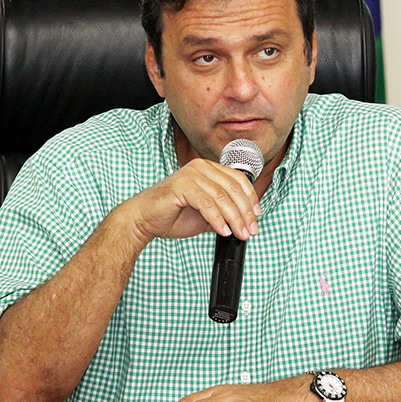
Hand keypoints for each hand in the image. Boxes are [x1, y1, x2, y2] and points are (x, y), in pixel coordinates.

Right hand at [126, 159, 260, 243]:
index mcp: (208, 169)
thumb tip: (245, 222)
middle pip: (233, 188)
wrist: (144, 220)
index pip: (238, 180)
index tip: (257, 216)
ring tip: (240, 234)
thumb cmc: (171, 215)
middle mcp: (200, 167)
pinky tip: (223, 231)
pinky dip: (217, 219)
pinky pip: (206, 203)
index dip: (251, 198)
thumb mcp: (205, 214)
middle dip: (245, 212)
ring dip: (235, 218)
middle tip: (251, 230)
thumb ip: (223, 212)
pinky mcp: (181, 186)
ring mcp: (190, 175)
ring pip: (222, 197)